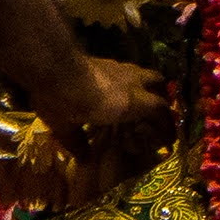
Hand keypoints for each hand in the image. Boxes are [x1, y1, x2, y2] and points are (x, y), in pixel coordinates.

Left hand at [35, 56, 176, 175]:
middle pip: (159, 84)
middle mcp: (131, 83)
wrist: (51, 67)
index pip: (160, 112)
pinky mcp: (104, 60)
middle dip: (161, 98)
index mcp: (130, 104)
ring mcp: (119, 68)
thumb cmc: (64, 103)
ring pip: (144, 73)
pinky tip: (113, 88)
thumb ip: (79, 143)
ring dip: (146, 85)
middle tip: (154, 113)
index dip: (167, 126)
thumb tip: (85, 159)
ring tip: (136, 98)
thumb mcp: (67, 129)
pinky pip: (126, 69)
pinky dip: (127, 80)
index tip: (168, 139)